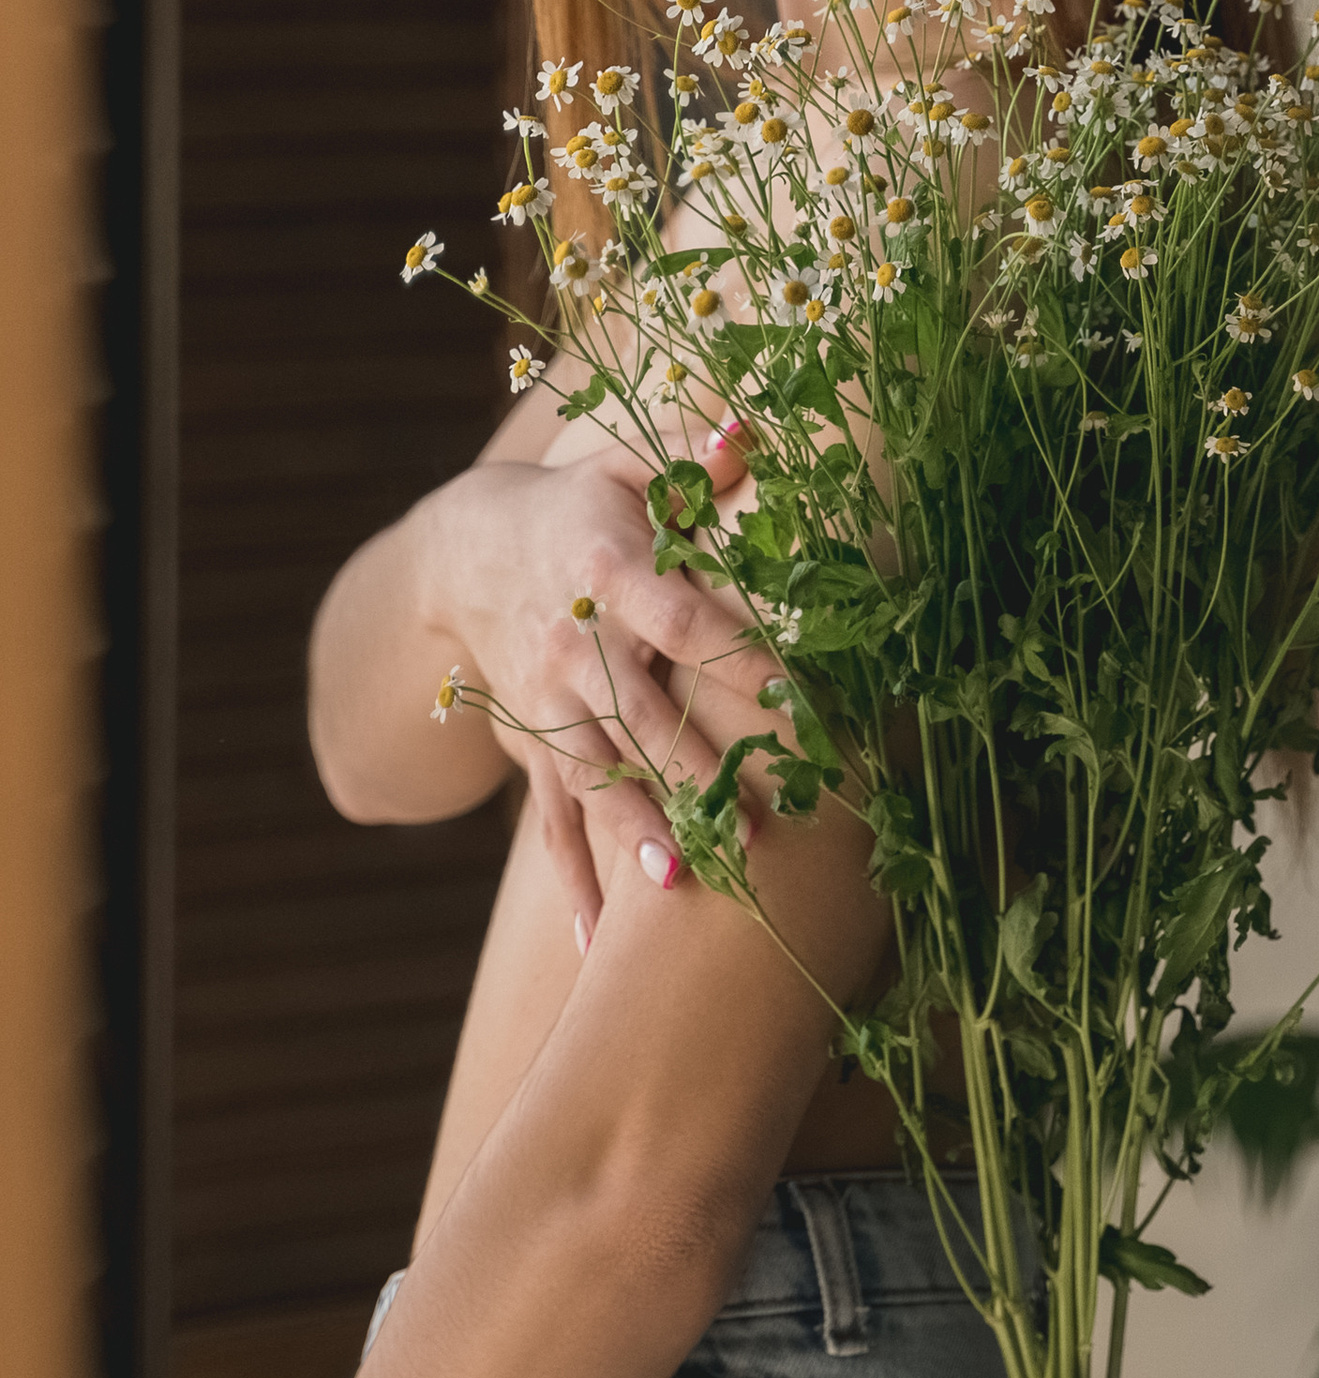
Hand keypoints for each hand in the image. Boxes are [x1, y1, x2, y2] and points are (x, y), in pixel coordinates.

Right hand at [429, 427, 753, 932]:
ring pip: (592, 773)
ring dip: (633, 828)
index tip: (796, 698)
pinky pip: (551, 822)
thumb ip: (691, 456)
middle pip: (637, 710)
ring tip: (681, 881)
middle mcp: (572, 645)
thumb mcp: (626, 463)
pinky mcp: (531, 744)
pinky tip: (597, 947)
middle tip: (751, 820)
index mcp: (608, 572)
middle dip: (692, 767)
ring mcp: (545, 703)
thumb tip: (750, 430)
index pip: (683, 617)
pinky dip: (573, 883)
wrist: (463, 549)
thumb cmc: (579, 502)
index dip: (736, 654)